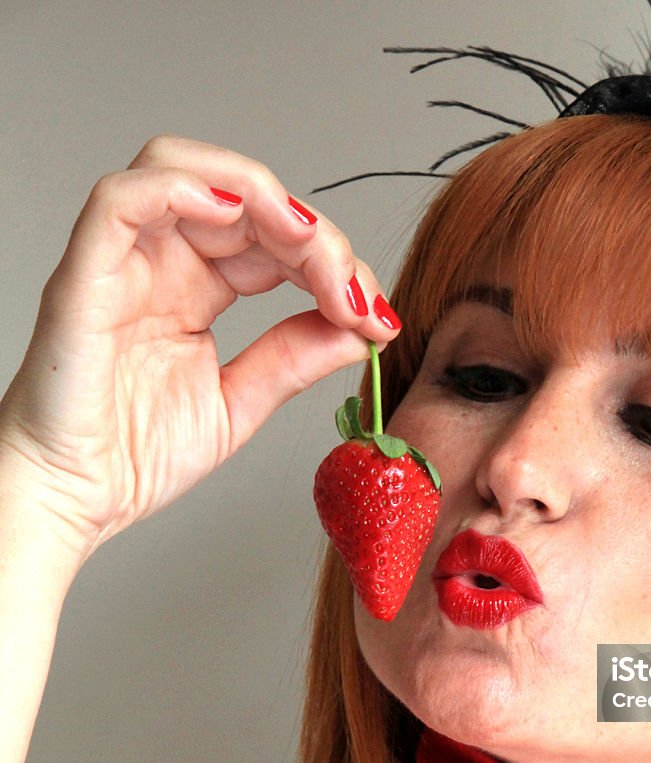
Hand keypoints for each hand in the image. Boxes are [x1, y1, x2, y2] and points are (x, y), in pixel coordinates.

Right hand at [0, 135, 399, 561]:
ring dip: (262, 196)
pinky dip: (179, 188)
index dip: (331, 264)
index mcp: (195, 290)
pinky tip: (237, 212)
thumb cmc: (134, 456)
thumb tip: (361, 329)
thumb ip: (295, 359)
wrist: (73, 503)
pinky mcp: (85, 276)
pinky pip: (121, 200)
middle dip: (314, 236)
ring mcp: (122, 264)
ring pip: (183, 171)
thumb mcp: (241, 403)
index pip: (273, 241)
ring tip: (311, 243)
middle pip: (244, 201)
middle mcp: (160, 264)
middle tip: (354, 291)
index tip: (376, 314)